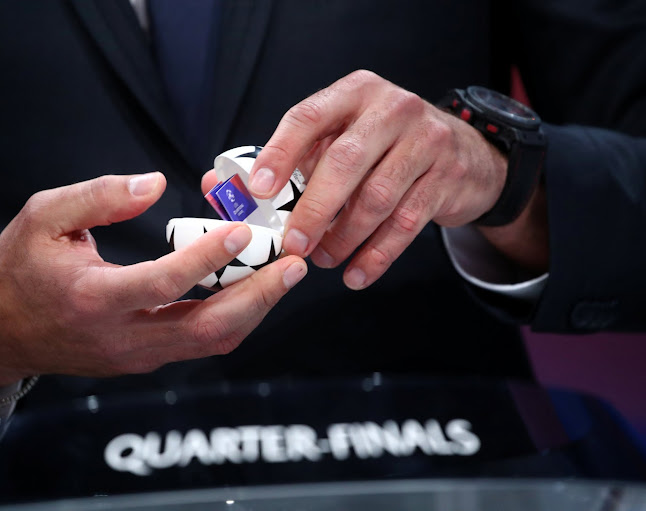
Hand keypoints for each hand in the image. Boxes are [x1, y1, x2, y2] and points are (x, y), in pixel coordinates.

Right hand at [0, 174, 306, 405]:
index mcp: (93, 299)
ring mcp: (138, 355)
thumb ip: (99, 197)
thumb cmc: (19, 270)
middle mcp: (122, 337)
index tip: (242, 230)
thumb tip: (155, 182)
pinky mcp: (146, 359)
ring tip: (285, 273)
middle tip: (294, 265)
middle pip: (207, 329)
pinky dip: (233, 314)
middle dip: (259, 298)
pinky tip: (251, 285)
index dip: (207, 258)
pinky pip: (200, 340)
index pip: (163, 283)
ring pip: (211, 341)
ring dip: (255, 308)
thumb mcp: (44, 218)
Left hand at [246, 70, 508, 289]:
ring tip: (323, 259)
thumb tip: (217, 188)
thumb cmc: (382, 147)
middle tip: (293, 244)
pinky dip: (377, 256)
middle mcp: (392, 109)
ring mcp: (426, 141)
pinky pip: (407, 224)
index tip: (259, 192)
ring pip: (377, 198)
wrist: (463, 154)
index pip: (307, 116)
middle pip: (344, 161)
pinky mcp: (446, 178)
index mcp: (354, 93)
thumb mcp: (339, 138)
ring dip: (343, 238)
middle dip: (313, 209)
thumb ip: (286, 160)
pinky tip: (356, 275)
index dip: (279, 154)